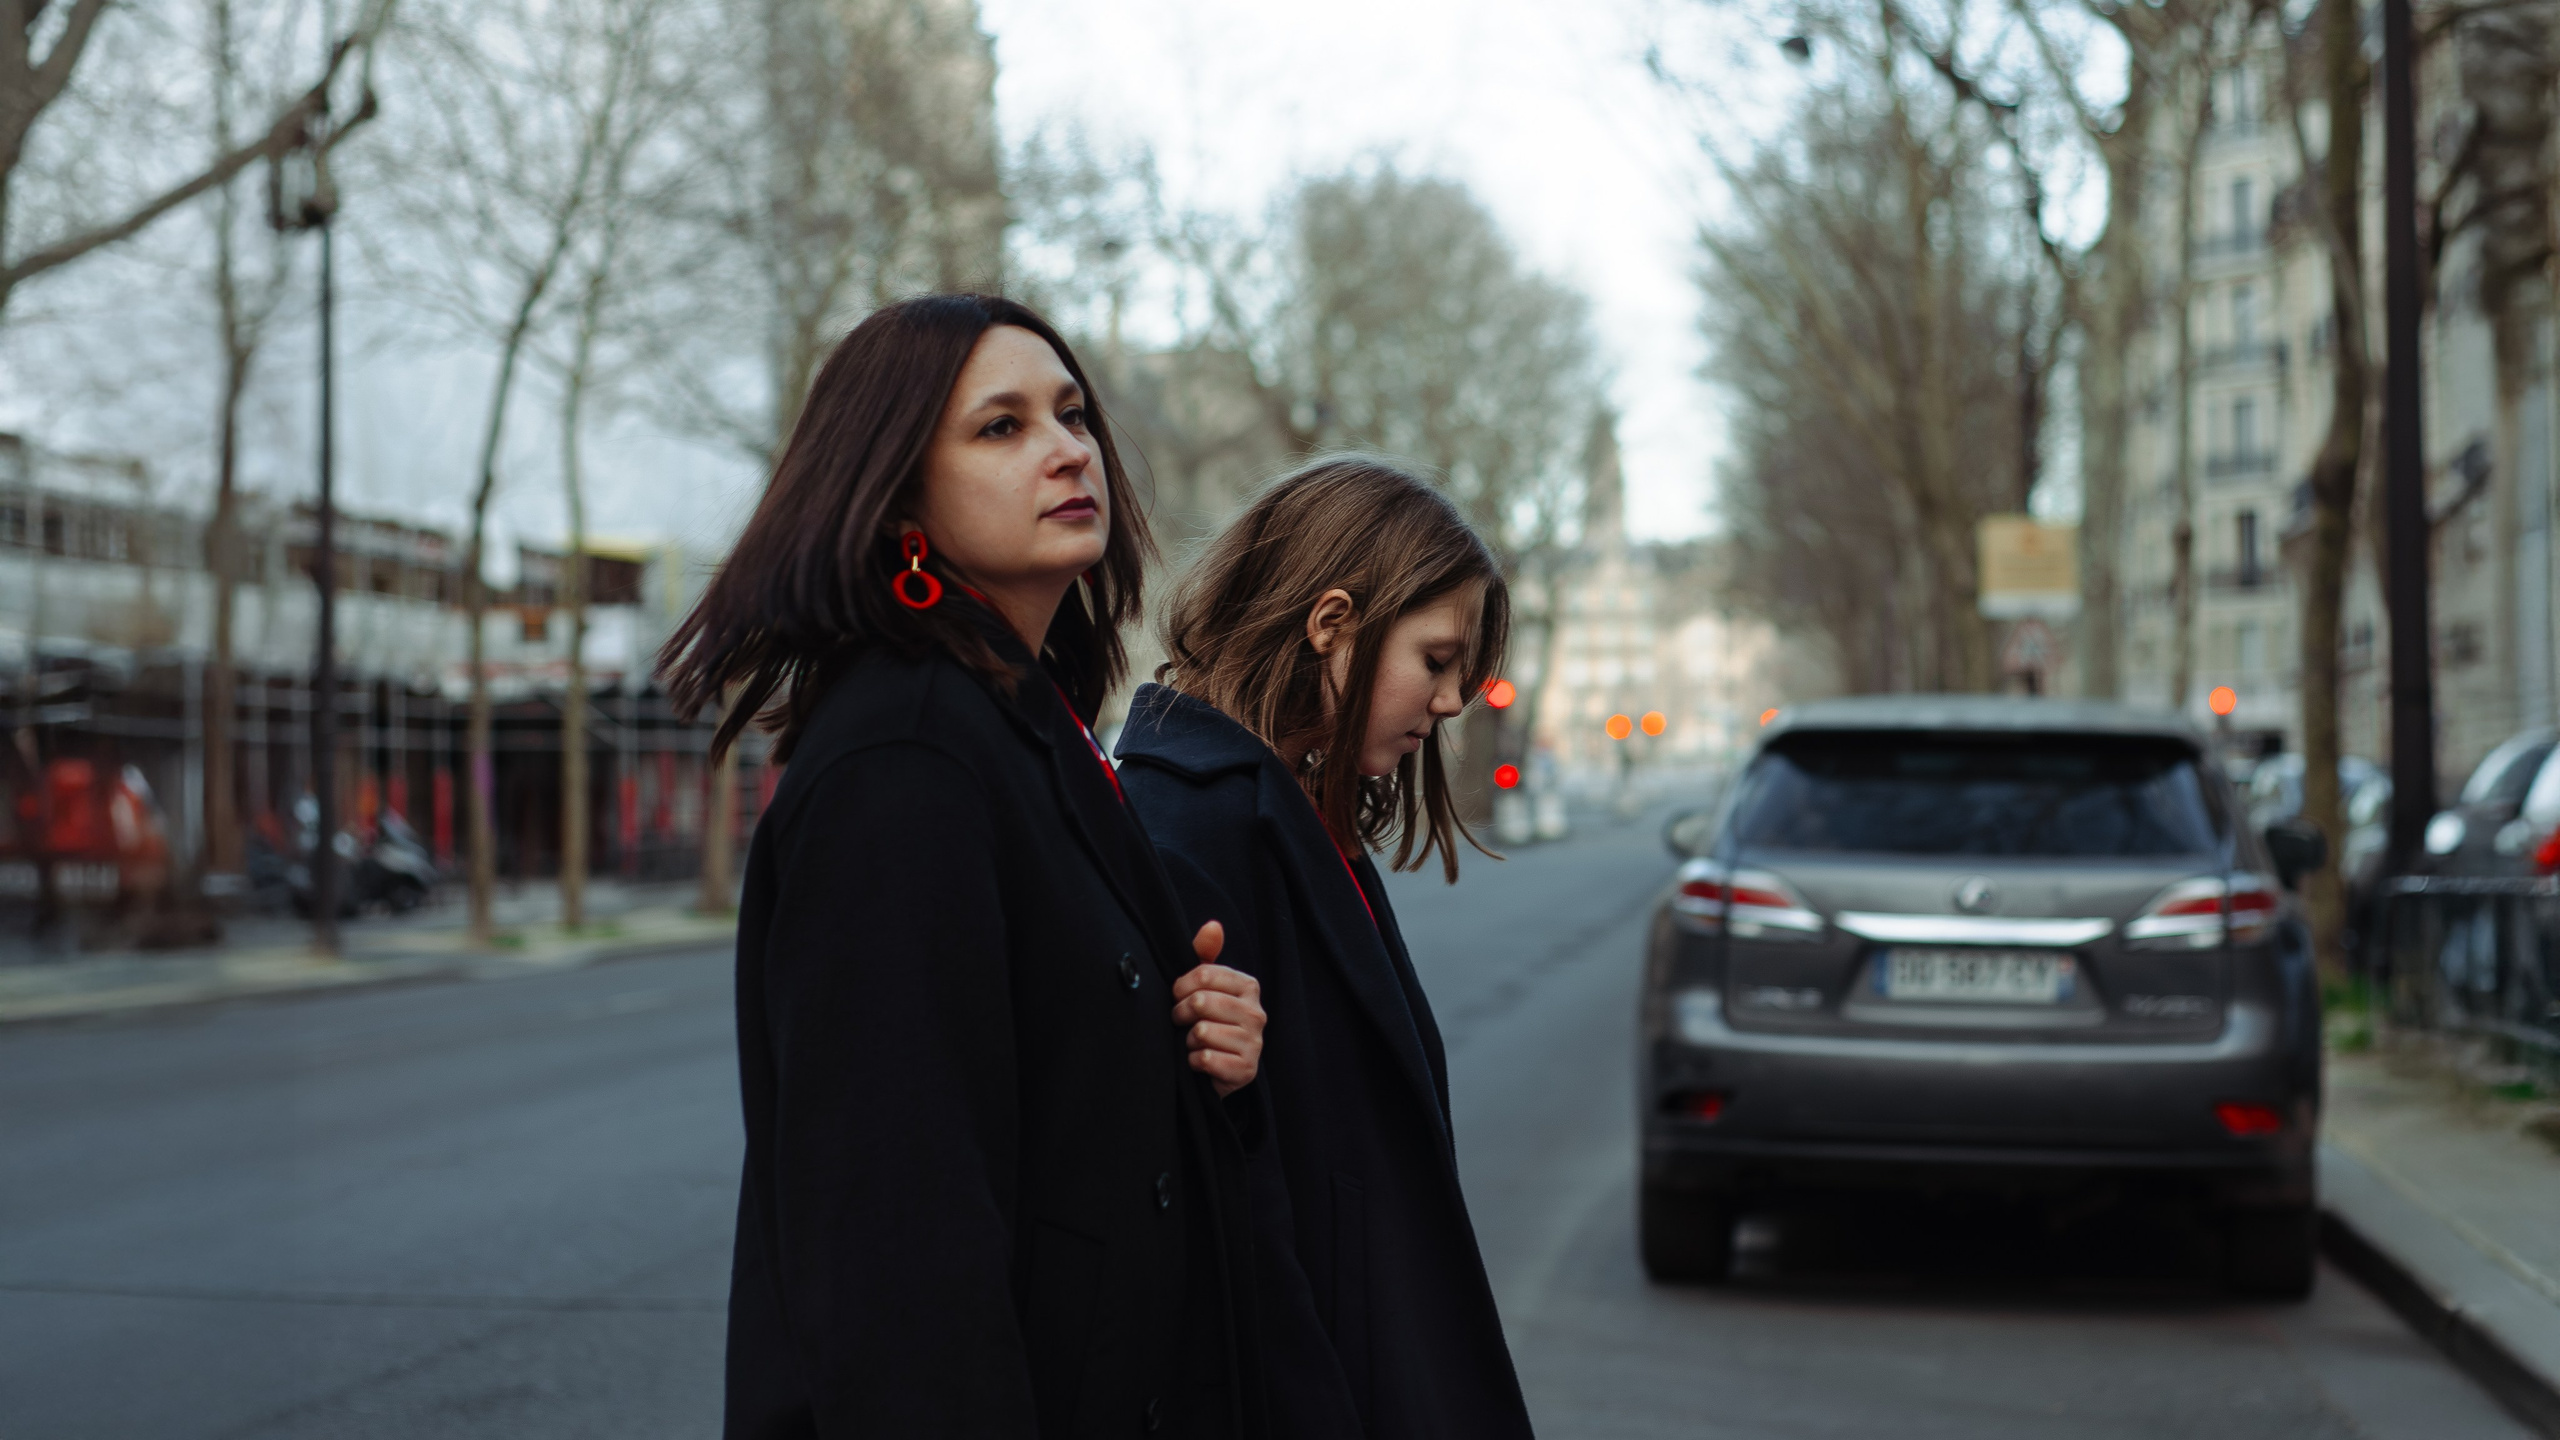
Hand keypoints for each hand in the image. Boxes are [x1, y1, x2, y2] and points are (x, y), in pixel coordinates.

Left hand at [1171, 920, 1263, 1097]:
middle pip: (1200, 1002)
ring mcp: (1255, 1044)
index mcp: (1248, 986)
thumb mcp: (1203, 986)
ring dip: (1188, 1041)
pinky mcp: (1246, 1070)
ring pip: (1201, 1032)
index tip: (1177, 996)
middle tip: (1181, 1021)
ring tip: (1194, 1042)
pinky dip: (1193, 1062)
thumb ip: (1204, 954)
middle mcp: (1257, 1013)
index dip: (1180, 987)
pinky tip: (1199, 1061)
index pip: (1204, 975)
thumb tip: (1214, 926)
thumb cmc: (1206, 1019)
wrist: (1215, 1069)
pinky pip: (1205, 1059)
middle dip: (1180, 1014)